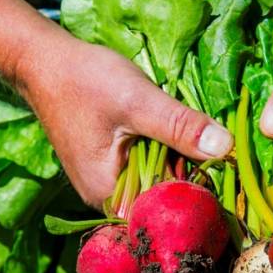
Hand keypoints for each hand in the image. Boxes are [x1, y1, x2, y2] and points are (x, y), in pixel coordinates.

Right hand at [22, 37, 232, 207]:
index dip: (199, 189)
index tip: (226, 167)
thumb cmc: (84, 81)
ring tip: (195, 134)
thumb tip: (226, 147)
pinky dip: (165, 152)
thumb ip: (180, 127)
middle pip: (164, 197)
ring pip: (159, 180)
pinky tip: (174, 132)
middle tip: (215, 143)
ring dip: (180, 160)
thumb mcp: (138, 101)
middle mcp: (106, 199)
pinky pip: (148, 168)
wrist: (46, 63)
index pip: (166, 208)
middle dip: (191, 172)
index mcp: (108, 194)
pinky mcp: (112, 166)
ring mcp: (107, 183)